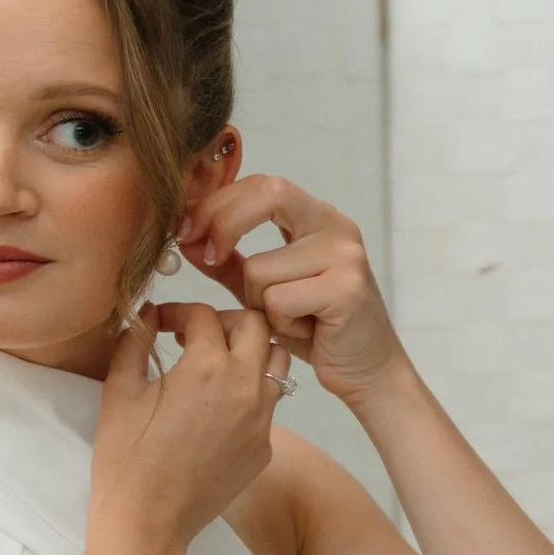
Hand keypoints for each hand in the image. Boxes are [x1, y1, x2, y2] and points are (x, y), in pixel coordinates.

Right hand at [88, 300, 288, 554]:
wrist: (147, 521)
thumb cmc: (125, 457)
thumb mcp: (120, 390)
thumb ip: (135, 341)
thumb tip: (149, 314)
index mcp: (208, 367)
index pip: (205, 314)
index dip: (179, 311)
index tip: (163, 324)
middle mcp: (245, 387)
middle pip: (256, 325)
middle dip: (225, 321)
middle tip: (196, 336)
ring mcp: (262, 420)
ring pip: (276, 363)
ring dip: (250, 352)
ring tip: (218, 364)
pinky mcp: (264, 448)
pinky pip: (269, 404)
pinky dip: (249, 393)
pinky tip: (218, 408)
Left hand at [177, 175, 407, 411]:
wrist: (367, 370)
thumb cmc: (316, 328)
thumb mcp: (264, 288)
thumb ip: (229, 260)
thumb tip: (186, 239)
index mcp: (317, 216)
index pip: (261, 184)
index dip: (218, 202)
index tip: (187, 230)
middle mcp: (336, 226)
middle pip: (267, 195)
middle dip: (223, 225)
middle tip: (206, 256)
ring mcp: (345, 255)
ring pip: (259, 268)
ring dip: (258, 302)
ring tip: (287, 318)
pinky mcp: (346, 289)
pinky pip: (278, 300)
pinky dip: (279, 323)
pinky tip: (305, 332)